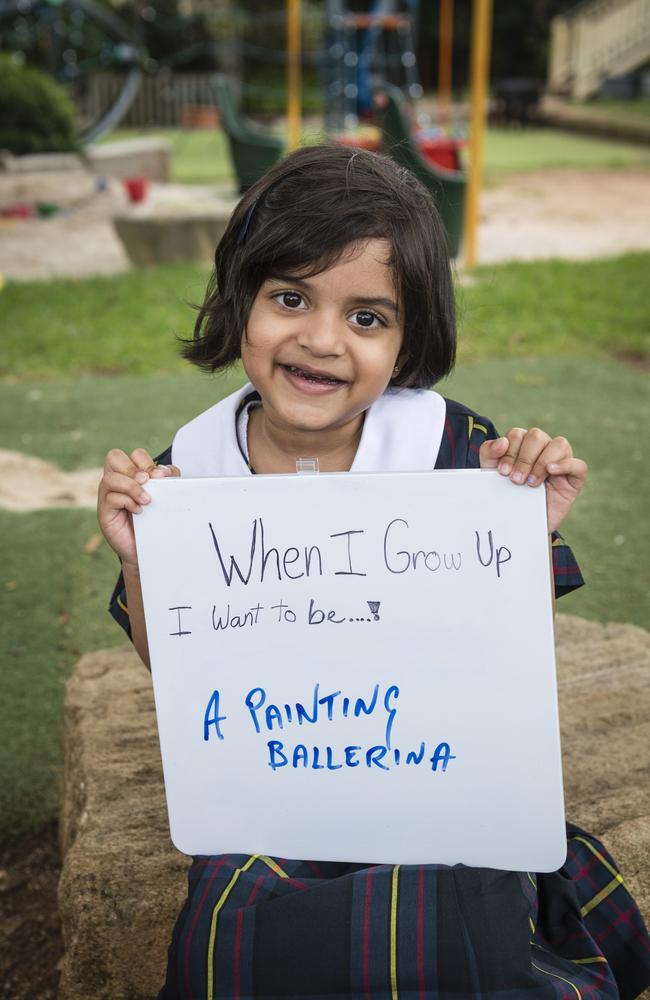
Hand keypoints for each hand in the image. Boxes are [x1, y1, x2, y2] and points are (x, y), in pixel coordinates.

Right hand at [97, 448, 179, 565]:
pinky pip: (111, 498)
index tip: (162, 476)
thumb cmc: (153, 520)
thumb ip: (166, 481)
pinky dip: (128, 502)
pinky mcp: (104, 512)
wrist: (147, 549)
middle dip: (135, 469)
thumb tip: (166, 472)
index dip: (147, 461)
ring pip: (111, 477)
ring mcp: (107, 496)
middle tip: (148, 482)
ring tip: (146, 500)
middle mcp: (116, 481)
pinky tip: (139, 511)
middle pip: (114, 457)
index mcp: (130, 474)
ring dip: (132, 486)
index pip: (134, 454)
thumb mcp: (164, 496)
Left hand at [479, 428, 586, 532]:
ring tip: (530, 483)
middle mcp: (543, 449)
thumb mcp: (491, 474)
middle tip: (516, 480)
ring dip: (541, 462)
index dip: (509, 451)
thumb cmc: (506, 496)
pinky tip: (551, 472)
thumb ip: (489, 453)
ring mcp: (561, 462)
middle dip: (524, 458)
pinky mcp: (574, 479)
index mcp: (523, 445)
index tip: (502, 472)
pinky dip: (566, 465)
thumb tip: (502, 441)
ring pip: (559, 444)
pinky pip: (579, 465)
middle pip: (537, 436)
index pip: (518, 434)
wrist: (518, 526)